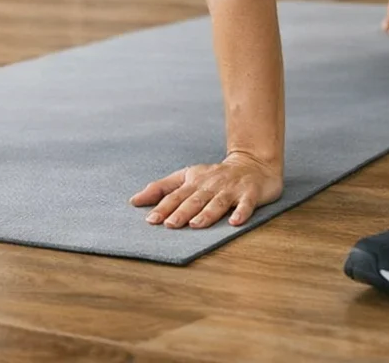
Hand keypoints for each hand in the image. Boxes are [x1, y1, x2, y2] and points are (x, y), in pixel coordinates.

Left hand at [129, 151, 282, 228]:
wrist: (253, 164)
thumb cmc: (216, 175)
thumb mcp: (188, 175)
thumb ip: (163, 187)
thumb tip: (135, 200)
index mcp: (194, 180)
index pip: (176, 194)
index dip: (163, 206)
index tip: (150, 219)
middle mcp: (211, 184)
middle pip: (194, 199)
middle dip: (181, 211)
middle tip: (168, 225)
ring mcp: (231, 189)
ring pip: (217, 202)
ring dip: (206, 214)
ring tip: (194, 225)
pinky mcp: (250, 194)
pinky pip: (246, 204)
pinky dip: (240, 213)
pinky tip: (234, 222)